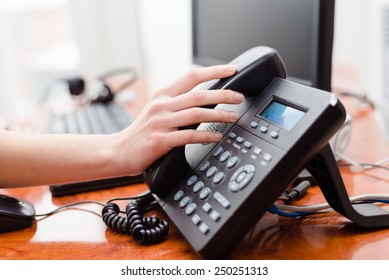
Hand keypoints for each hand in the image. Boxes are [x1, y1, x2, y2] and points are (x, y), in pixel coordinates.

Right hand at [114, 65, 243, 175]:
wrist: (118, 150)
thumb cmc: (141, 131)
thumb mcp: (157, 110)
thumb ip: (177, 103)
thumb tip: (205, 100)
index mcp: (163, 95)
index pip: (191, 76)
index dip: (213, 71)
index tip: (231, 70)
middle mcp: (162, 105)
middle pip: (199, 95)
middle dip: (223, 94)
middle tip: (239, 98)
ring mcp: (161, 122)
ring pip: (197, 114)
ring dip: (219, 115)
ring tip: (233, 117)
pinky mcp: (160, 140)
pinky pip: (189, 136)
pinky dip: (206, 135)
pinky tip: (216, 136)